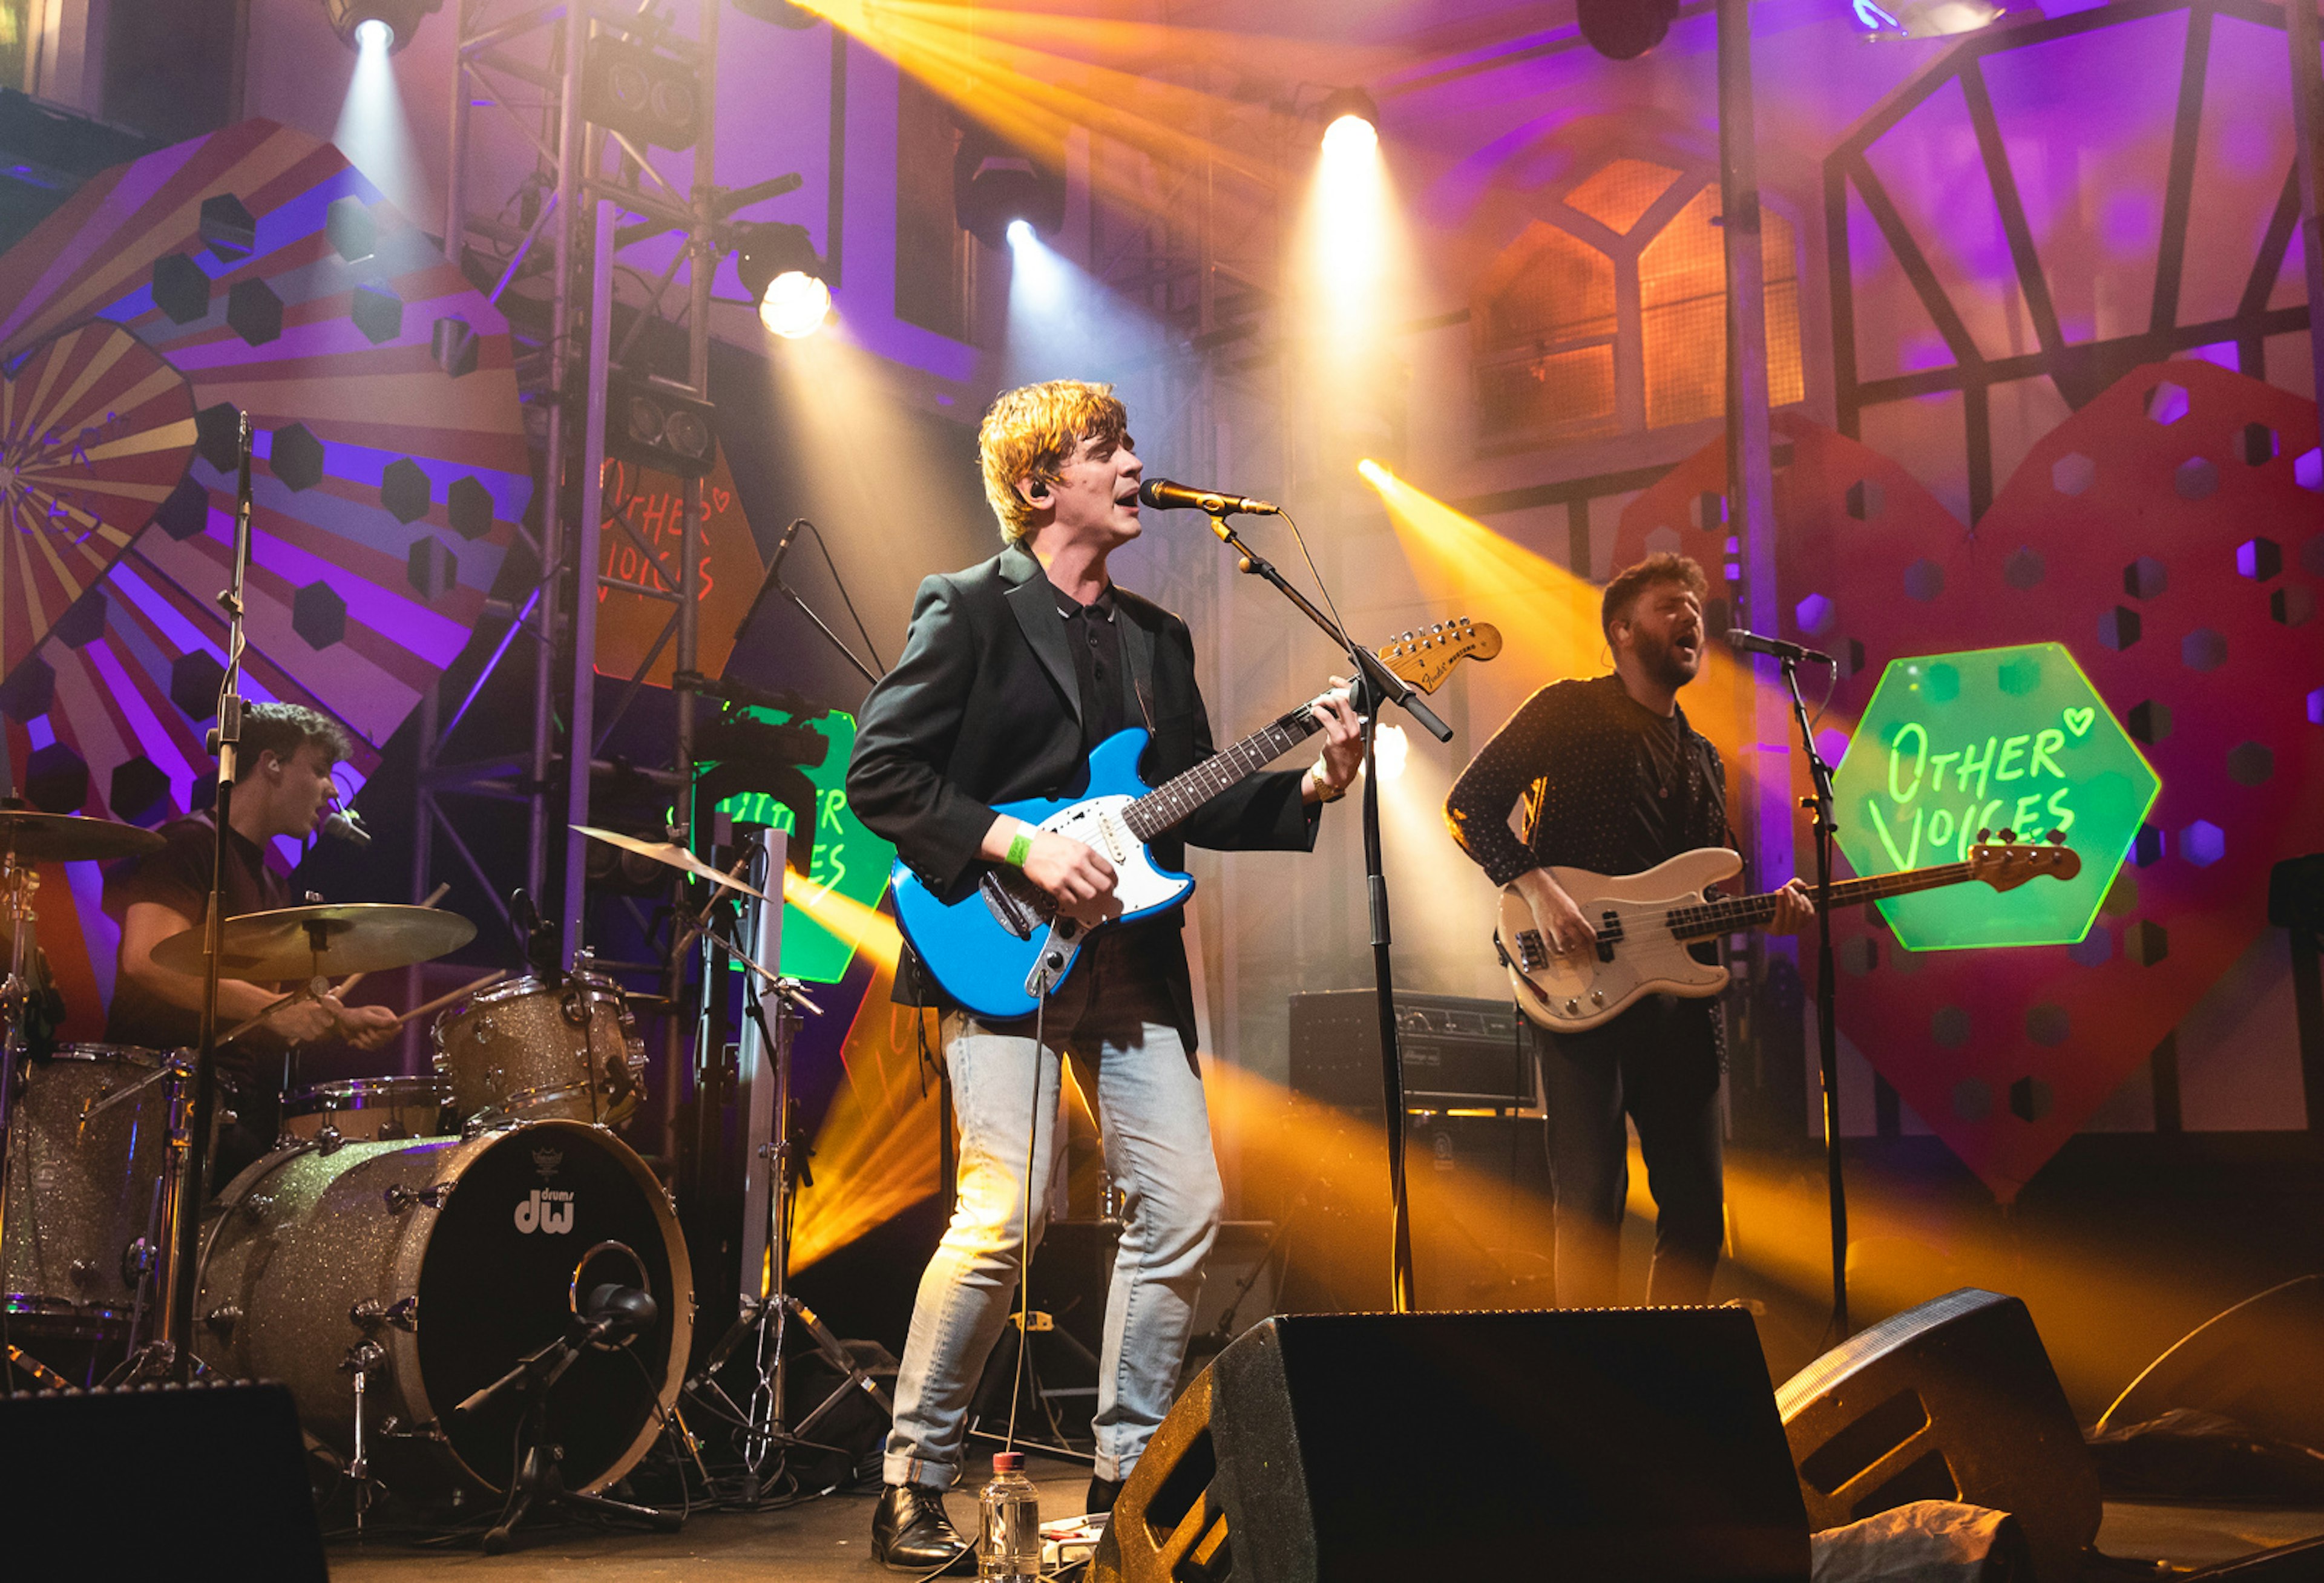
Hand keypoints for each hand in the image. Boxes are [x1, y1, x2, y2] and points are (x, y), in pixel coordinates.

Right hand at [267, 992, 343, 1045]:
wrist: (269, 1010)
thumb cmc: (288, 1002)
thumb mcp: (305, 994)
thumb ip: (322, 993)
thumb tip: (337, 989)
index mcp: (315, 998)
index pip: (334, 1005)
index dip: (337, 1009)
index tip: (336, 1012)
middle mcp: (313, 1009)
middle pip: (329, 1022)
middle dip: (323, 1022)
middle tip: (315, 1021)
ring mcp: (307, 1020)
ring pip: (319, 1031)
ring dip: (313, 1030)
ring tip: (304, 1024)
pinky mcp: (300, 1030)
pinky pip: (310, 1037)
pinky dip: (306, 1035)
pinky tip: (299, 1029)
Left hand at [337, 1002, 400, 1050]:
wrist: (340, 1023)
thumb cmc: (353, 1016)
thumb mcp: (365, 1017)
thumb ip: (379, 1020)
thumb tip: (394, 1022)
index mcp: (386, 1016)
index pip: (398, 1027)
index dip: (391, 1032)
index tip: (379, 1032)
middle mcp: (384, 1026)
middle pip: (389, 1038)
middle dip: (374, 1036)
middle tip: (365, 1030)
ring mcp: (379, 1034)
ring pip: (379, 1045)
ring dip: (366, 1040)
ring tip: (359, 1033)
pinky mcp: (372, 1042)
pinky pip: (371, 1048)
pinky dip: (361, 1045)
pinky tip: (356, 1039)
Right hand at [1020, 829, 1117, 926]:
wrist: (1026, 846)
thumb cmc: (1046, 843)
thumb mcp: (1072, 843)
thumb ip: (1086, 855)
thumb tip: (1098, 868)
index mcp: (1084, 851)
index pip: (1108, 869)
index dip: (1113, 878)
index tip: (1112, 881)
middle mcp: (1078, 864)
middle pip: (1104, 885)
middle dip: (1106, 890)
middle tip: (1105, 892)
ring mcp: (1068, 876)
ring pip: (1090, 895)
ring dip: (1089, 895)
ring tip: (1086, 893)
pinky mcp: (1056, 887)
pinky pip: (1072, 900)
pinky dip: (1072, 899)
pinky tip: (1070, 893)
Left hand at [1305, 680, 1363, 801]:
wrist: (1341, 775)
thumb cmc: (1345, 756)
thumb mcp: (1352, 735)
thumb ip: (1348, 720)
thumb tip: (1337, 702)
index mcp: (1363, 723)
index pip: (1357, 698)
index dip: (1345, 686)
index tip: (1335, 681)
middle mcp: (1359, 725)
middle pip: (1349, 698)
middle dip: (1333, 693)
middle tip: (1323, 697)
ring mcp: (1350, 732)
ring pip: (1340, 704)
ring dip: (1325, 700)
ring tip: (1317, 705)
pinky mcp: (1339, 738)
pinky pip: (1328, 718)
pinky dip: (1319, 711)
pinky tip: (1315, 712)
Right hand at [1513, 868, 1592, 958]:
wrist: (1541, 892)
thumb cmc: (1556, 897)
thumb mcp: (1572, 906)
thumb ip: (1577, 918)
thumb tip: (1583, 929)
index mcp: (1574, 915)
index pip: (1588, 932)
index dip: (1592, 940)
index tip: (1592, 942)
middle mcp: (1565, 922)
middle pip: (1578, 940)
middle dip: (1582, 947)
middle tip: (1582, 948)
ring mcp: (1554, 926)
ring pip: (1563, 944)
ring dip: (1569, 951)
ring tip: (1570, 951)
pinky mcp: (1543, 929)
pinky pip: (1549, 943)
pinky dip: (1554, 950)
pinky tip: (1557, 950)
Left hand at [1767, 878, 1815, 934]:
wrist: (1757, 913)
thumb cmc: (1776, 901)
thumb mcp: (1788, 891)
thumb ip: (1797, 884)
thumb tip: (1803, 886)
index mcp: (1802, 922)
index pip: (1810, 913)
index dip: (1807, 902)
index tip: (1801, 893)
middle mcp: (1796, 929)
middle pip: (1800, 911)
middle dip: (1795, 897)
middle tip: (1788, 887)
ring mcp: (1786, 931)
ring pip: (1791, 911)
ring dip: (1788, 898)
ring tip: (1783, 888)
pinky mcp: (1776, 930)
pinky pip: (1780, 914)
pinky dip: (1780, 903)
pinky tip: (1778, 894)